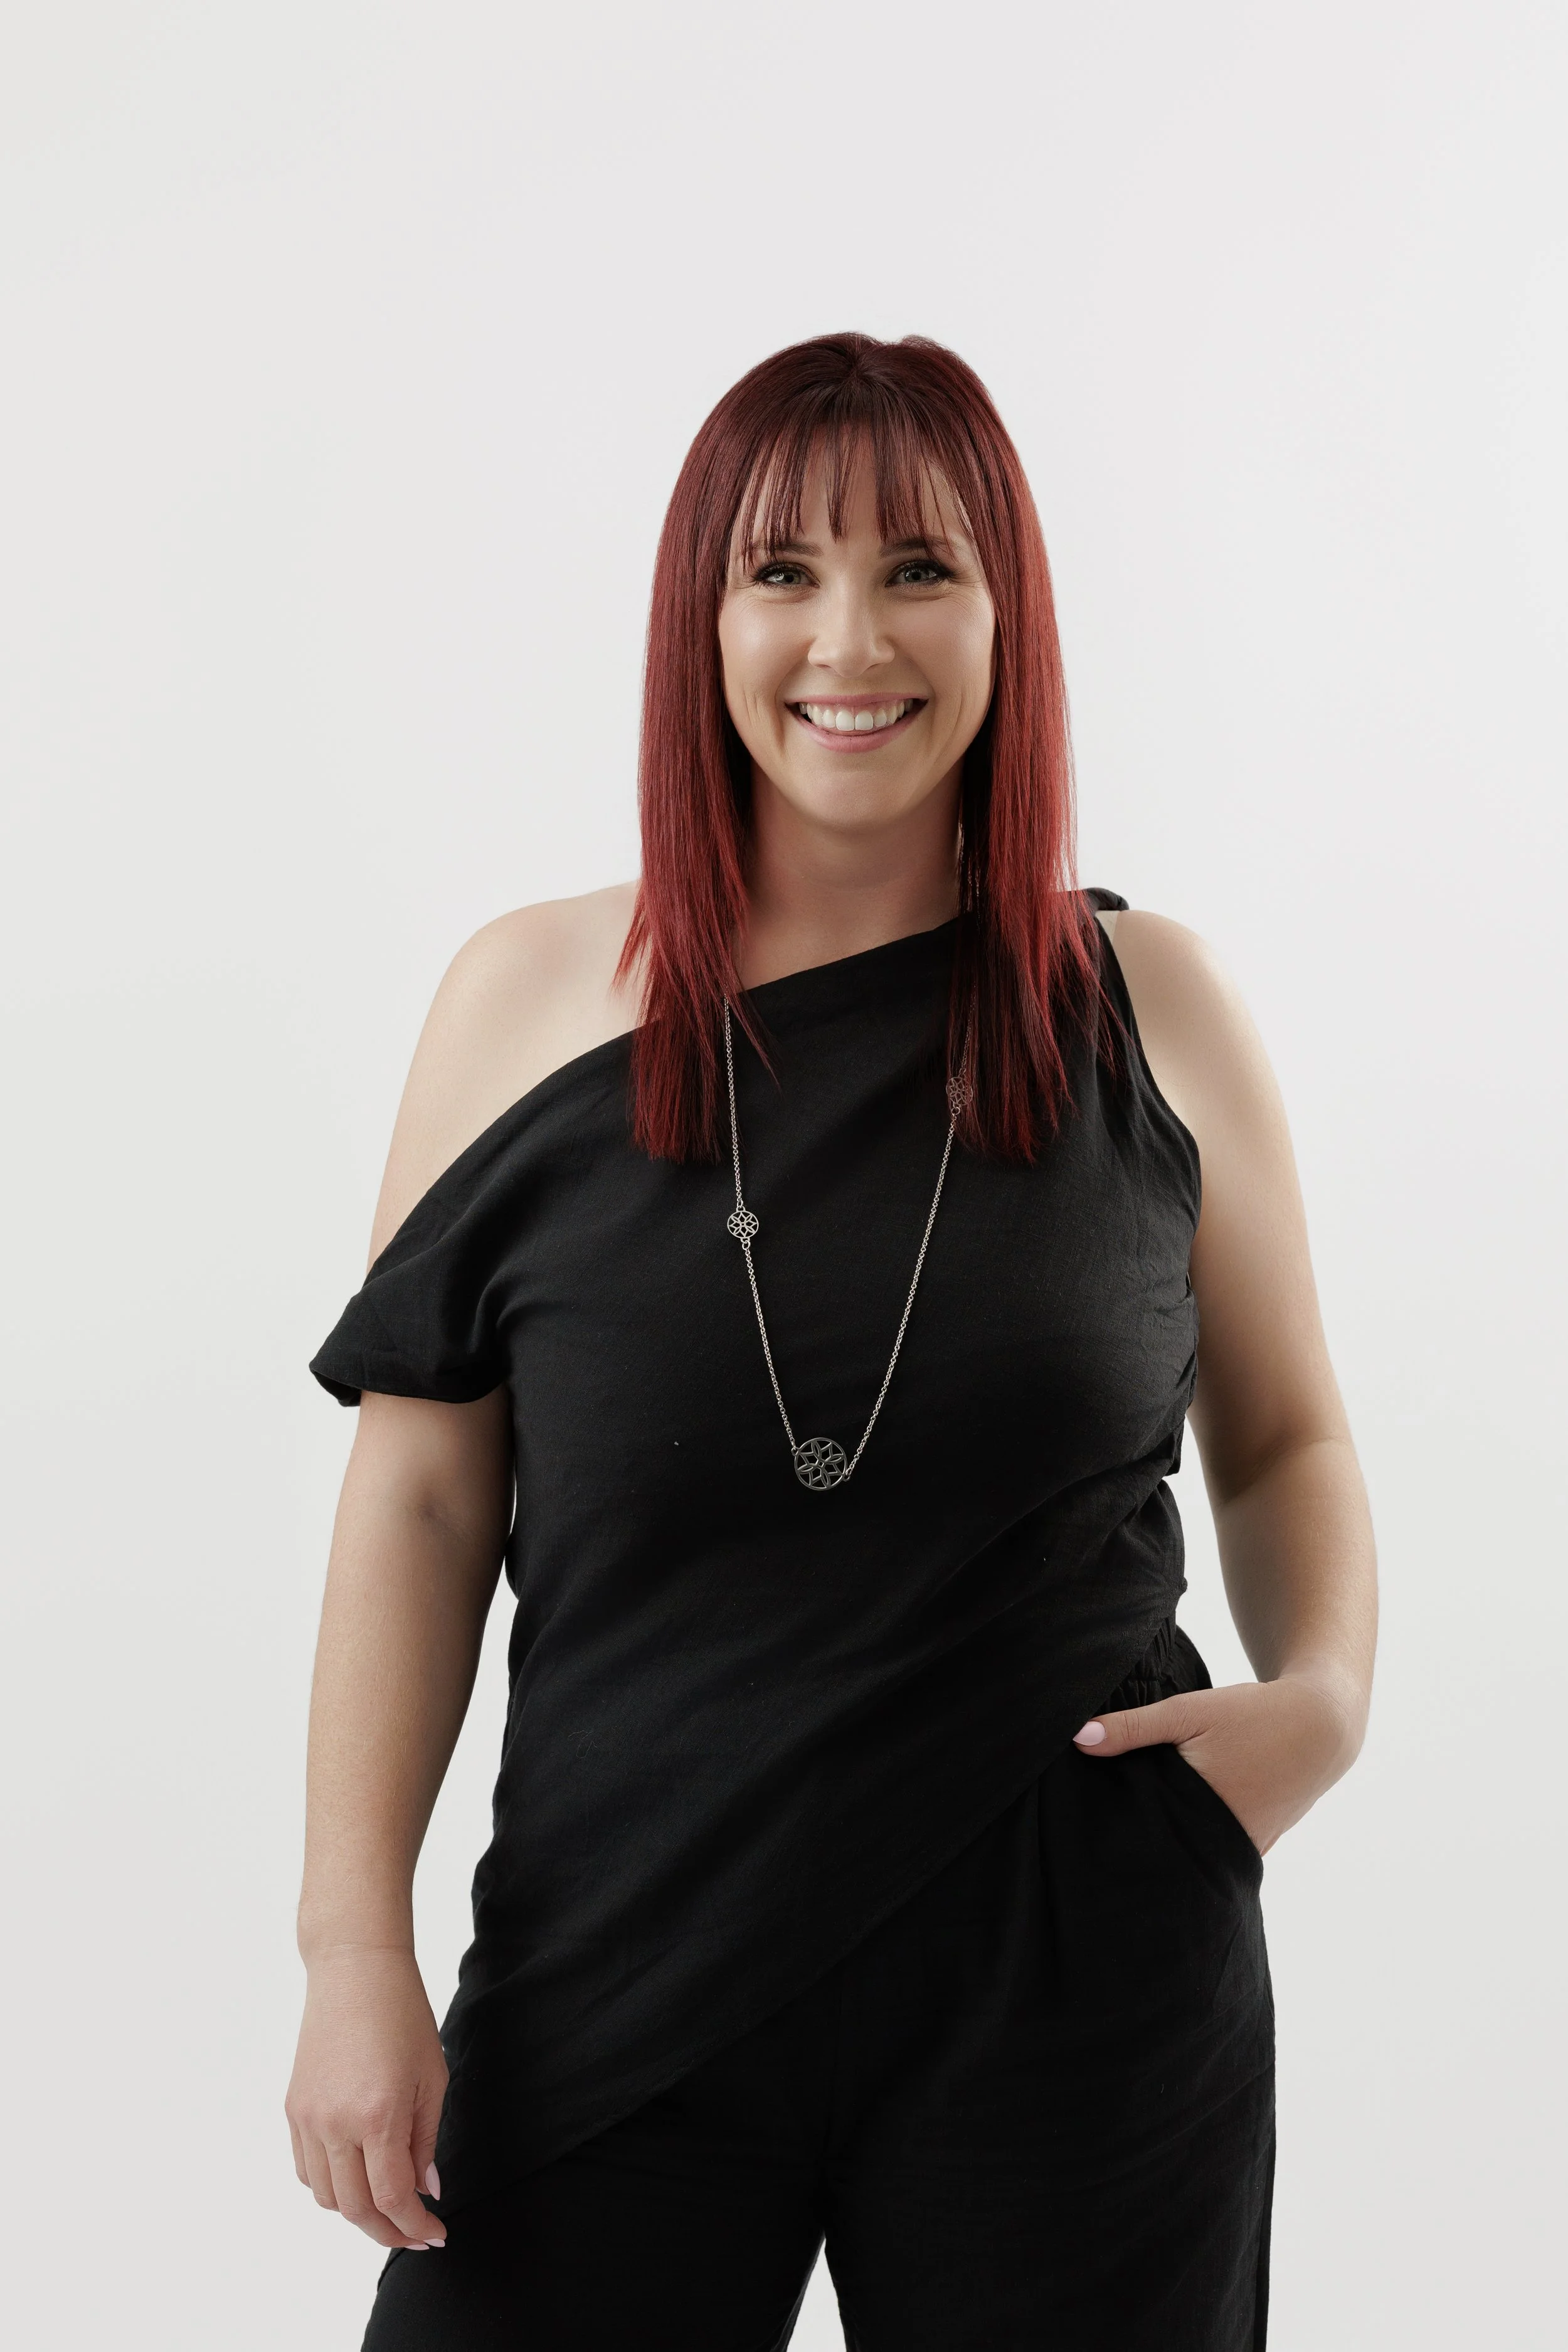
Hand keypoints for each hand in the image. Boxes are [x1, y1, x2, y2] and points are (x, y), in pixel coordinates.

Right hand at [286, 1946, 448, 2249]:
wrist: (355, 1970)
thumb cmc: (403, 2014)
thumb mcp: (433, 2077)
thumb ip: (425, 2141)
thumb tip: (425, 2191)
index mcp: (378, 2115)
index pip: (392, 2197)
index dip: (415, 2226)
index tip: (435, 2235)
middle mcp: (335, 2123)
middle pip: (355, 2209)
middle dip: (388, 2231)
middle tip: (415, 2233)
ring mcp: (308, 2118)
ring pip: (326, 2197)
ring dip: (357, 2213)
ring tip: (388, 2206)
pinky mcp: (293, 2108)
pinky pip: (306, 2169)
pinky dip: (330, 2187)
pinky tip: (356, 2177)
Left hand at [1072, 1672, 1357, 1854]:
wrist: (1321, 1726)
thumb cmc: (1252, 1715)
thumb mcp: (1188, 1711)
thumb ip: (1134, 1727)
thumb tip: (1078, 1738)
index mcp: (1204, 1812)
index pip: (1147, 1836)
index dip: (1119, 1836)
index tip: (1093, 1831)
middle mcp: (1228, 1841)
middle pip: (1169, 1852)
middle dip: (1142, 1846)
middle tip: (1107, 1840)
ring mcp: (1247, 1849)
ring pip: (1194, 1856)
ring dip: (1171, 1845)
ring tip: (1138, 1839)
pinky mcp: (1259, 1846)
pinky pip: (1218, 1854)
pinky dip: (1198, 1844)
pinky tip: (1178, 1832)